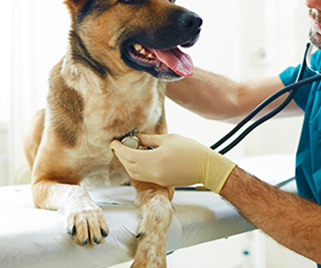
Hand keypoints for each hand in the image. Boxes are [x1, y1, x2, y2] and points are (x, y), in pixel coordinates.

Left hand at [110, 133, 236, 192]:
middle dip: (121, 155)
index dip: (118, 148)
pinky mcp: (162, 183)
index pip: (128, 155)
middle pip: (128, 165)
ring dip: (128, 163)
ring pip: (134, 173)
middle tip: (119, 145)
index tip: (114, 142)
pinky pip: (143, 176)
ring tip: (129, 151)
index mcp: (155, 158)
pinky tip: (140, 159)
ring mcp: (158, 179)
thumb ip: (150, 139)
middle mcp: (154, 171)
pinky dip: (137, 168)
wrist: (206, 167)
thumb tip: (136, 137)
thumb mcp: (169, 139)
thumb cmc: (191, 149)